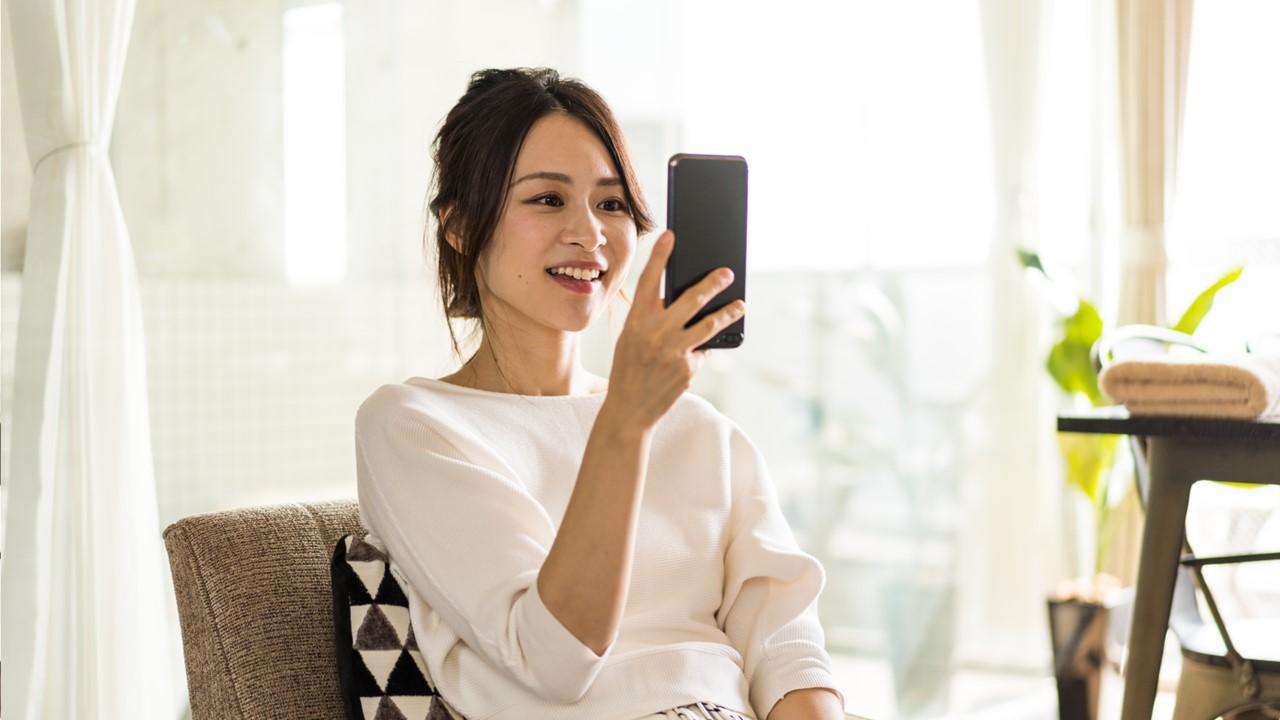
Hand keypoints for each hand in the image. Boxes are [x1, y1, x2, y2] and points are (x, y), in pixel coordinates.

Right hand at [604, 229, 743, 429]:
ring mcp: (673, 351)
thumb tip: (682, 301)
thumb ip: (652, 320)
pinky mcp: (688, 368)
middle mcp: (655, 333)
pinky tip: (698, 353)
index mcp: (636, 321)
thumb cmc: (630, 369)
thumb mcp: (631, 339)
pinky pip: (703, 351)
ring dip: (727, 313)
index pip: (648, 281)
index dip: (660, 256)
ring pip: (709, 325)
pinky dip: (703, 350)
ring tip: (739, 305)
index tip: (671, 234)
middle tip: (727, 272)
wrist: (629, 409)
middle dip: (712, 283)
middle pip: (690, 299)